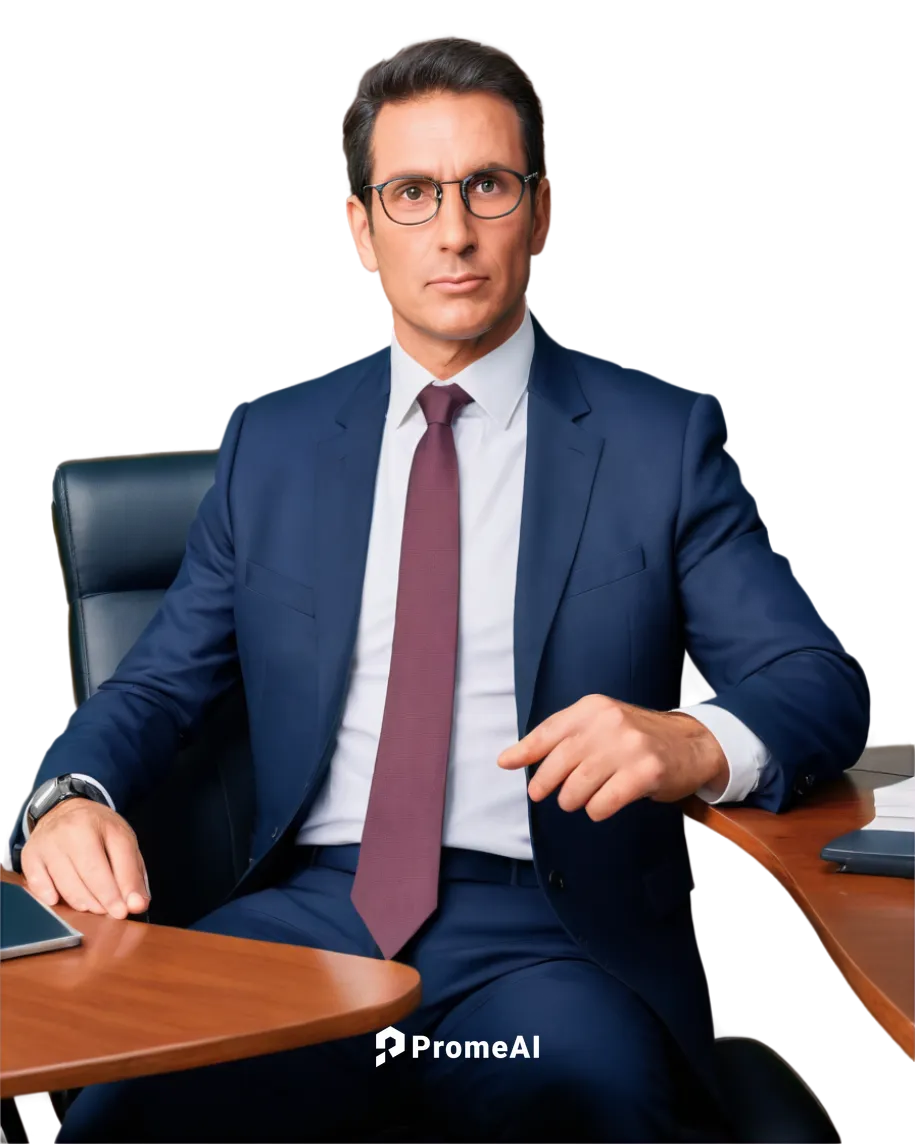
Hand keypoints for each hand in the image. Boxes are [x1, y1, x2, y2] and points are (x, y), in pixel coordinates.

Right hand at [21, 798, 149, 918]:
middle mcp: (74, 829)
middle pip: (91, 874)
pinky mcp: (30, 854)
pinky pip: (38, 885)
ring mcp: (49, 842)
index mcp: (104, 823)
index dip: (124, 890)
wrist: (64, 810)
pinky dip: (50, 897)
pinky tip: (59, 900)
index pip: (119, 860)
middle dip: (104, 901)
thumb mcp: (122, 842)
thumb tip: (137, 905)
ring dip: (83, 903)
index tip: (126, 910)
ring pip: (67, 884)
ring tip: (93, 906)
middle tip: (111, 913)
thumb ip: (133, 874)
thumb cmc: (98, 831)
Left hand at [497, 693, 728, 821]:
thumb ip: (559, 738)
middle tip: (546, 794)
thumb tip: (508, 759)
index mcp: (594, 707)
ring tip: (579, 800)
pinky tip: (602, 806)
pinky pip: (603, 803)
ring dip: (573, 800)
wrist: (690, 743)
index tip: (507, 764)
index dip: (526, 751)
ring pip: (578, 787)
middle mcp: (610, 722)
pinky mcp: (647, 772)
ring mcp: (630, 746)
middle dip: (546, 784)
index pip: (550, 731)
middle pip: (560, 762)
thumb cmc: (635, 738)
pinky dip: (596, 810)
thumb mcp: (599, 725)